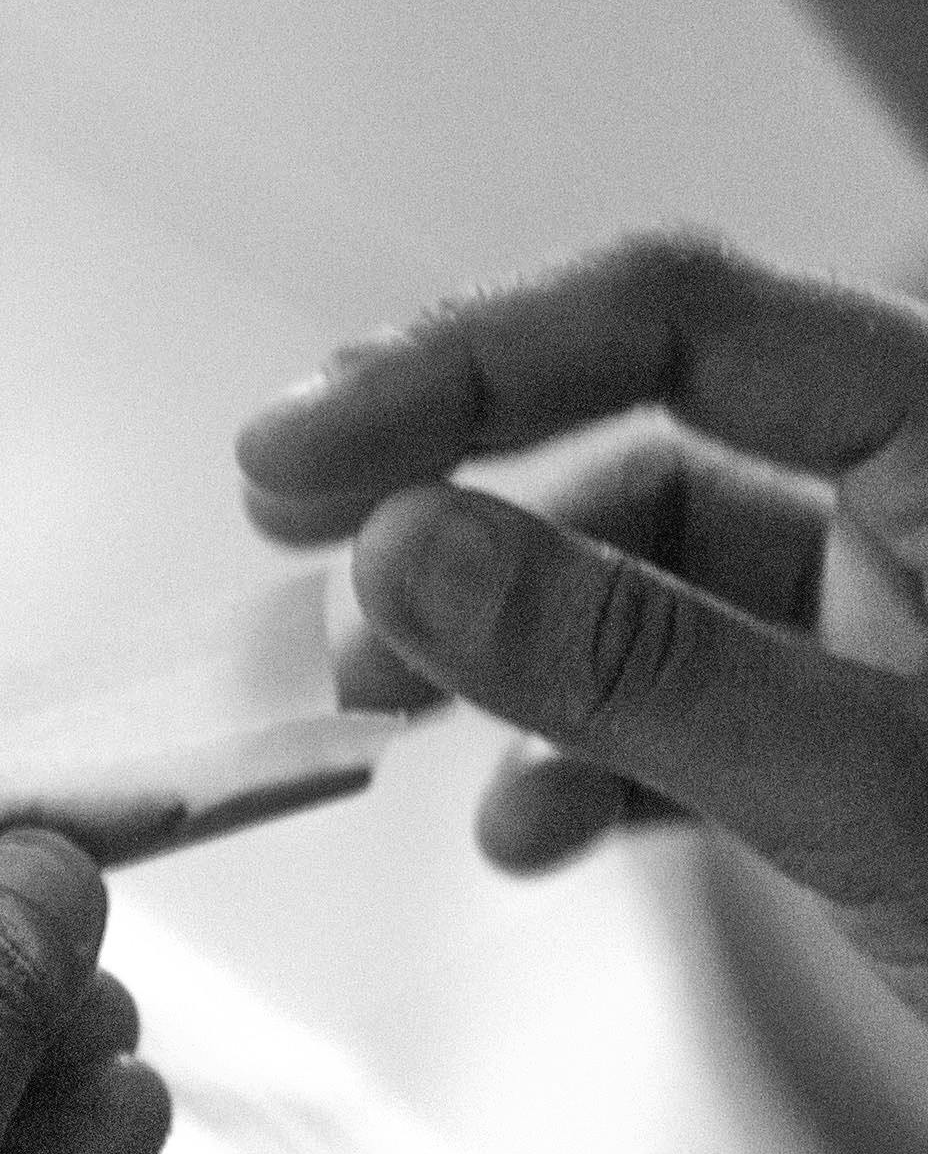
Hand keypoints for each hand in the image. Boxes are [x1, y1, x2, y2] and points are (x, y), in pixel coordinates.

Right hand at [238, 230, 927, 1011]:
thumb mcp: (877, 785)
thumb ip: (636, 664)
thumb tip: (403, 550)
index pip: (676, 318)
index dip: (466, 364)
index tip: (295, 454)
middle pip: (638, 432)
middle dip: (451, 494)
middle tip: (286, 541)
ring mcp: (900, 622)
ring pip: (641, 580)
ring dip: (494, 647)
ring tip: (377, 716)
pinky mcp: (874, 738)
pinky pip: (687, 708)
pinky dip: (582, 766)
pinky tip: (527, 835)